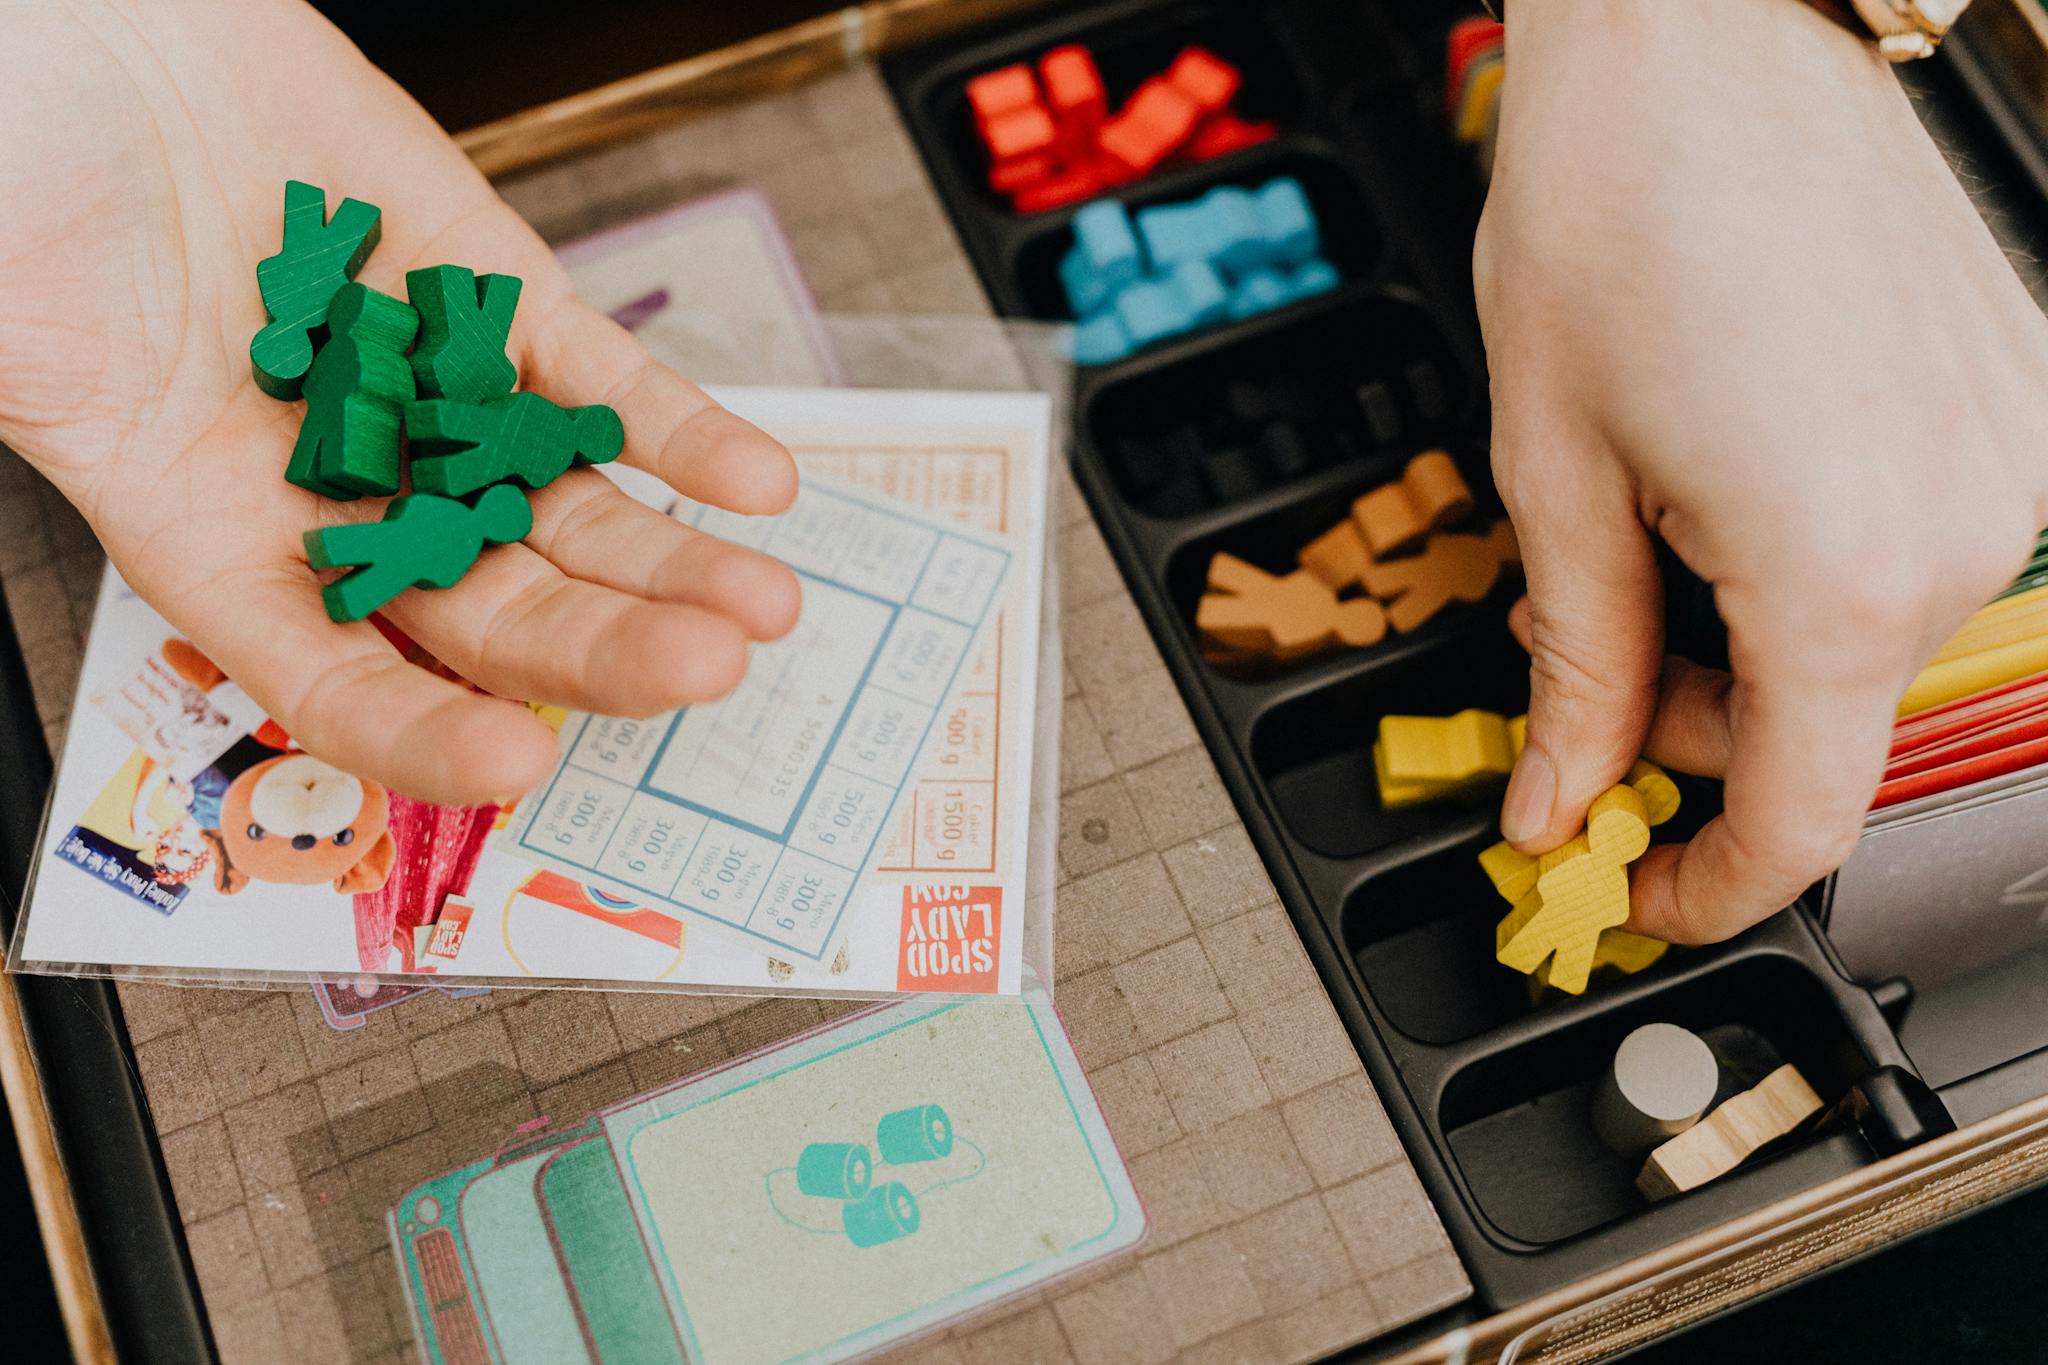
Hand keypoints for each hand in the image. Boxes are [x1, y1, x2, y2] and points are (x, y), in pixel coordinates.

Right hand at [0, 0, 800, 805]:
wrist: (99, 22)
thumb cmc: (23, 156)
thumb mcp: (6, 318)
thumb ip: (44, 401)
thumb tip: (46, 428)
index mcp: (211, 529)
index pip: (334, 678)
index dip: (424, 733)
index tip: (514, 764)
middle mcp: (340, 487)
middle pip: (491, 610)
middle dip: (599, 651)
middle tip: (695, 672)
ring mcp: (431, 397)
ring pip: (568, 515)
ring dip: (670, 569)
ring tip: (757, 608)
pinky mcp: (494, 301)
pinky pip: (603, 386)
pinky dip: (682, 435)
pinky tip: (756, 483)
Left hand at [1476, 0, 2047, 941]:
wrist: (1703, 36)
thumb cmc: (1614, 212)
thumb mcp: (1554, 476)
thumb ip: (1577, 667)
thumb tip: (1561, 798)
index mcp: (1843, 576)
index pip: (1797, 819)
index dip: (1706, 886)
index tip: (1639, 891)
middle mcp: (1969, 532)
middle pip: (1828, 727)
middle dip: (1701, 728)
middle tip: (1591, 662)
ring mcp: (2013, 459)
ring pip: (1868, 637)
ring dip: (1753, 635)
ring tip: (1648, 528)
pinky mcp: (2019, 397)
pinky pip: (1912, 539)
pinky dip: (1813, 554)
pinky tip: (1727, 474)